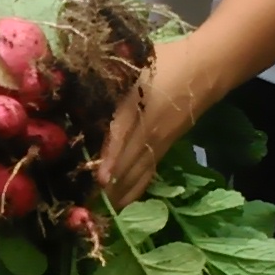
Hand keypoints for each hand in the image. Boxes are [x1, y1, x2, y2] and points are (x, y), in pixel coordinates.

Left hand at [97, 39, 206, 204]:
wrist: (204, 69)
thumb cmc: (164, 62)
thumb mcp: (133, 65)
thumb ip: (105, 77)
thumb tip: (70, 82)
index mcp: (135, 106)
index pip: (121, 136)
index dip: (111, 158)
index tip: (99, 179)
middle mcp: (147, 130)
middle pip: (126, 164)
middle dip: (106, 187)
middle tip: (84, 207)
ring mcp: (158, 143)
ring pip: (137, 174)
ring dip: (119, 194)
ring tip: (98, 212)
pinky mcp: (165, 148)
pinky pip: (148, 174)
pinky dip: (134, 190)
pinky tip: (121, 204)